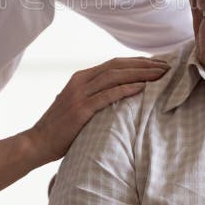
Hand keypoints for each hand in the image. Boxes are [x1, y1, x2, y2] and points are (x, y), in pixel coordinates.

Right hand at [25, 56, 169, 163]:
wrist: (37, 142)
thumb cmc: (61, 127)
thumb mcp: (77, 104)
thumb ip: (93, 95)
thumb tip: (118, 93)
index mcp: (81, 77)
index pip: (114, 63)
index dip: (137, 61)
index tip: (157, 63)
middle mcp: (80, 81)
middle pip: (117, 66)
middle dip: (144, 65)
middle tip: (166, 66)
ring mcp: (79, 94)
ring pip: (115, 77)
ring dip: (140, 74)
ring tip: (160, 75)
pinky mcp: (80, 109)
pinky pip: (107, 96)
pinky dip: (126, 89)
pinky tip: (142, 88)